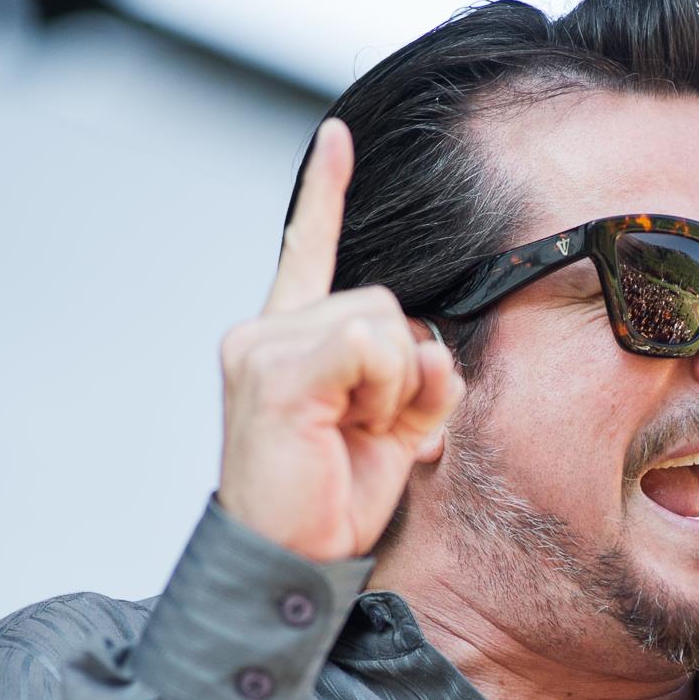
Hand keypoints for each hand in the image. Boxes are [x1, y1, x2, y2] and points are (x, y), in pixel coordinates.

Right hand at [216, 118, 463, 560]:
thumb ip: (415, 377)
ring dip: (395, 385)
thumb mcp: (392, 430)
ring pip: (382, 320)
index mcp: (287, 341)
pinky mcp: (273, 370)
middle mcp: (264, 333)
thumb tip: (435, 350)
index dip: (325, 194)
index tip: (339, 137)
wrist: (289, 562)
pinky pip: (367, 343)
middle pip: (382, 302)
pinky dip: (382, 386)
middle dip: (402, 370)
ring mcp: (262, 348)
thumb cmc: (332, 501)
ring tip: (354, 433)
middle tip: (368, 429)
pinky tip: (349, 424)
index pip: (308, 252)